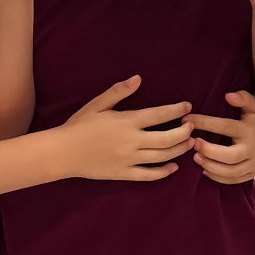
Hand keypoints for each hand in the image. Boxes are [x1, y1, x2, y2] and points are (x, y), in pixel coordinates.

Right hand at [61, 75, 195, 183]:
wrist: (63, 152)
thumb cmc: (79, 125)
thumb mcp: (97, 104)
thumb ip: (119, 91)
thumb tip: (138, 78)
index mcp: (127, 121)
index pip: (160, 114)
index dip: (177, 110)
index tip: (188, 107)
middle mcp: (132, 141)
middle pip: (168, 138)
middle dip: (184, 131)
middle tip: (192, 126)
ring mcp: (129, 159)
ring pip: (163, 156)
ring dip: (179, 149)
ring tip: (188, 143)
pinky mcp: (124, 174)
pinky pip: (149, 175)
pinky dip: (164, 172)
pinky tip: (173, 167)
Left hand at [190, 89, 254, 185]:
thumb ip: (244, 98)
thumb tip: (228, 96)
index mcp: (248, 130)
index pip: (224, 127)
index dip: (204, 123)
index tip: (187, 120)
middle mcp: (251, 149)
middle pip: (229, 156)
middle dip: (208, 151)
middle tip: (193, 144)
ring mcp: (252, 164)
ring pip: (231, 172)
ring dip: (211, 167)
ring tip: (196, 158)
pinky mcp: (251, 173)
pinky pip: (234, 180)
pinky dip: (218, 178)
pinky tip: (205, 170)